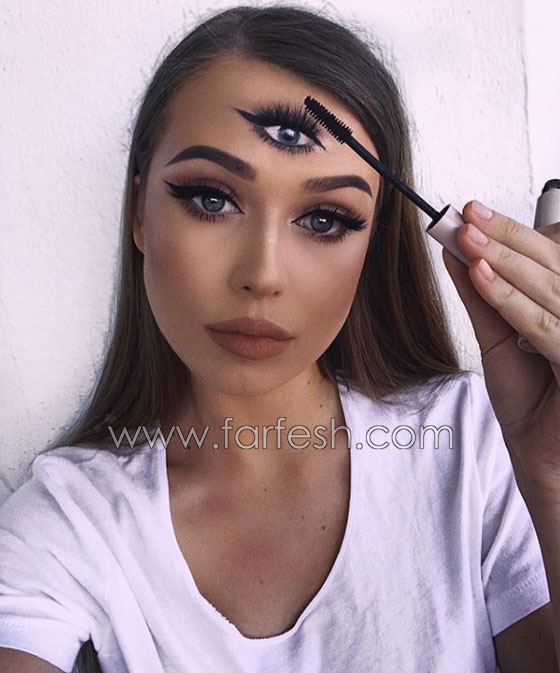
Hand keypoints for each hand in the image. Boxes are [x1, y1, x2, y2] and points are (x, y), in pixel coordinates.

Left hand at [442, 200, 559, 501]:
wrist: (544, 458)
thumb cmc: (530, 399)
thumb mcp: (500, 338)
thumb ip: (483, 296)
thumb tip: (455, 252)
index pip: (551, 256)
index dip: (514, 233)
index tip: (472, 214)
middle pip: (553, 264)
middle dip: (508, 237)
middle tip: (468, 215)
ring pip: (550, 289)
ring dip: (505, 260)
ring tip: (468, 237)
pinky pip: (546, 325)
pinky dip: (509, 299)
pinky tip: (481, 275)